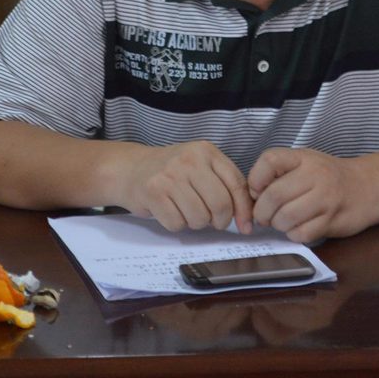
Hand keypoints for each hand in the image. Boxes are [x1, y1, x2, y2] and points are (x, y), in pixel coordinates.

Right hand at [118, 140, 253, 233]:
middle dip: (220, 221)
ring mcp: (170, 175)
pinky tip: (170, 210)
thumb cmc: (172, 172)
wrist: (131, 168)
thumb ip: (223, 184)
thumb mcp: (200, 166)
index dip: (244, 210)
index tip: (246, 226)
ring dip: (196, 223)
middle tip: (212, 221)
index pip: (236, 184)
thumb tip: (246, 217)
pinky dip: (176, 224)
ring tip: (186, 210)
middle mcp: (190, 159)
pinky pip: (177, 223)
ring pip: (199, 217)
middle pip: (220, 204)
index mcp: (207, 151)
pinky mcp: (154, 192)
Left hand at [248, 147, 378, 243]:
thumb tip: (252, 196)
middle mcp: (315, 175)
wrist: (367, 187)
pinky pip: (301, 233)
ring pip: (285, 218)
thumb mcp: (305, 163)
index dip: (255, 179)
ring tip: (282, 221)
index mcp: (304, 157)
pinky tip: (298, 227)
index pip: (269, 160)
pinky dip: (294, 234)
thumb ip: (279, 173)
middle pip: (273, 196)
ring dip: (277, 224)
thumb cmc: (329, 176)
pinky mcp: (332, 221)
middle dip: (262, 212)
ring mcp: (325, 198)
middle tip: (264, 216)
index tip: (257, 191)